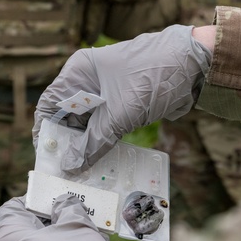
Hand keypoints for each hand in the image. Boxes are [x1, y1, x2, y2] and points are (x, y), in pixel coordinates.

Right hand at [34, 24, 212, 173]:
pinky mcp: (124, 103)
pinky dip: (103, 143)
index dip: (45, 132)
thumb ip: (92, 143)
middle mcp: (88, 80)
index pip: (50, 104)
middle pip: (68, 116)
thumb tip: (69, 167)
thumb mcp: (118, 114)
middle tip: (65, 173)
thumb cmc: (151, 78)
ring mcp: (107, 92)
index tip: (46, 158)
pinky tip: (102, 163)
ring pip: (88, 124)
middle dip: (67, 144)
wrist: (194, 66)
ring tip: (82, 174)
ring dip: (86, 147)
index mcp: (79, 72)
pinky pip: (106, 126)